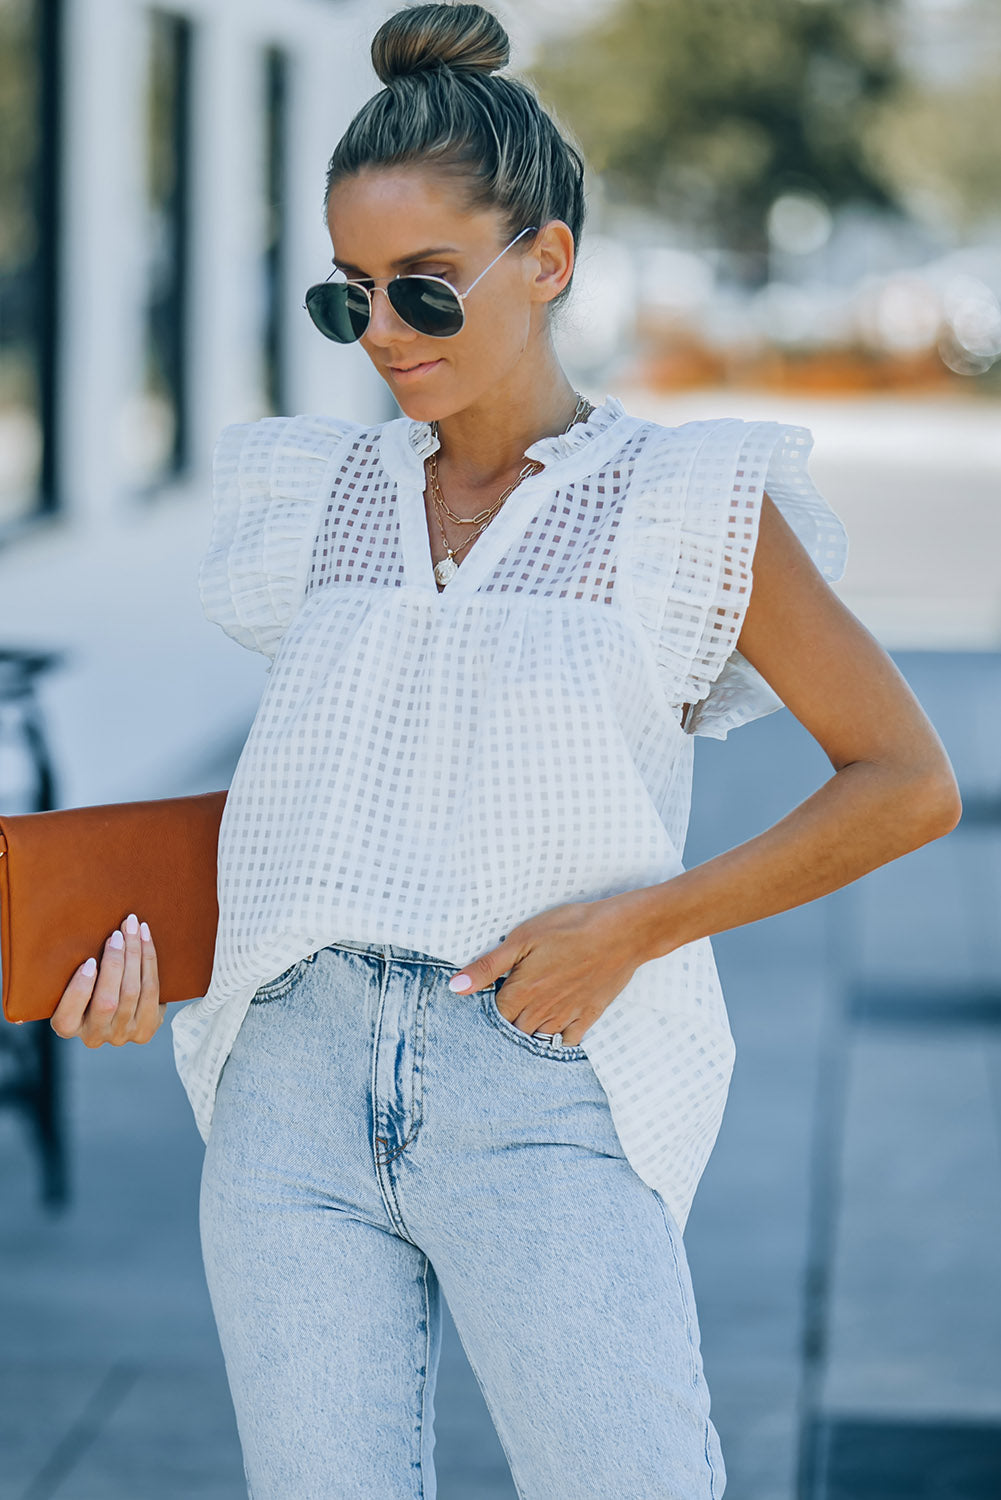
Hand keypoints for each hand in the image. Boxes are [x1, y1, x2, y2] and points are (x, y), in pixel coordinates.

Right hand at [50, 913, 163, 1046]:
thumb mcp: (70, 983)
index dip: (79, 990)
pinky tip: (145, 939)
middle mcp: (94, 1036)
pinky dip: (149, 961)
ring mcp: (122, 1034)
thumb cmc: (89, 984)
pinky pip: (152, 990)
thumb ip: (69, 971)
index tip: (89, 962)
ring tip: (133, 929)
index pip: (67, 1016)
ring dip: (135, 955)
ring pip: (132, 992)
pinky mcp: (146, 1028)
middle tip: (118, 934)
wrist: (124, 1007)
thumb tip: (65, 933)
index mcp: (67, 1027)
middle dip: (115, 963)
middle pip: (107, 1001)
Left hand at [447, 897, 642, 1045]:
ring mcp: (567, 1016)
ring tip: (522, 1023)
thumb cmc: (570, 928)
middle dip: (505, 1025)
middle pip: (513, 1031)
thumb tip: (455, 987)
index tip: (484, 1003)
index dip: (486, 1011)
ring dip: (527, 1034)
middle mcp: (542, 1011)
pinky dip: (556, 1041)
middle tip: (502, 1014)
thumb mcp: (522, 939)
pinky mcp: (589, 1015)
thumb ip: (487, 967)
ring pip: (537, 1038)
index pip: (493, 1016)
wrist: (622, 932)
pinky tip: (552, 1032)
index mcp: (522, 992)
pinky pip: (567, 1041)